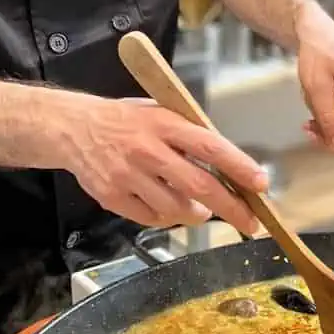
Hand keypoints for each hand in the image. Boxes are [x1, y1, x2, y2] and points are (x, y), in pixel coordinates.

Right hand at [63, 96, 266, 234]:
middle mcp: (146, 149)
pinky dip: (167, 218)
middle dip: (230, 207)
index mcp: (163, 123)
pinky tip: (169, 208)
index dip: (239, 166)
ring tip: (202, 211)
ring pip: (175, 208)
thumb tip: (229, 164)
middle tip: (250, 221)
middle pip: (198, 185)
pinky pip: (151, 218)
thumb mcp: (159, 112)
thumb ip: (189, 135)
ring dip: (197, 215)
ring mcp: (128, 175)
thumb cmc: (124, 120)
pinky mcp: (112, 196)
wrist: (73, 127)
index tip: (260, 183)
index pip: (210, 146)